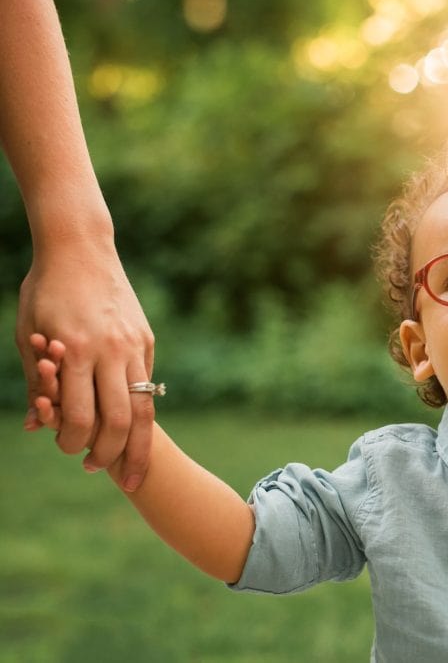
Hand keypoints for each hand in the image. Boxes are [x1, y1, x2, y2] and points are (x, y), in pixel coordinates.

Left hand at [17, 242, 154, 491]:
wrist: (81, 248)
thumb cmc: (45, 291)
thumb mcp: (28, 335)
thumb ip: (37, 380)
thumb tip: (36, 425)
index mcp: (75, 350)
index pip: (80, 415)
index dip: (74, 443)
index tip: (70, 454)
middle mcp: (110, 350)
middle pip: (120, 419)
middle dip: (111, 454)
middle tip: (103, 472)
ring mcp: (133, 344)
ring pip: (145, 407)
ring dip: (137, 444)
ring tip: (131, 467)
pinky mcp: (145, 339)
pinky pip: (147, 383)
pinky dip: (141, 411)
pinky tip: (134, 428)